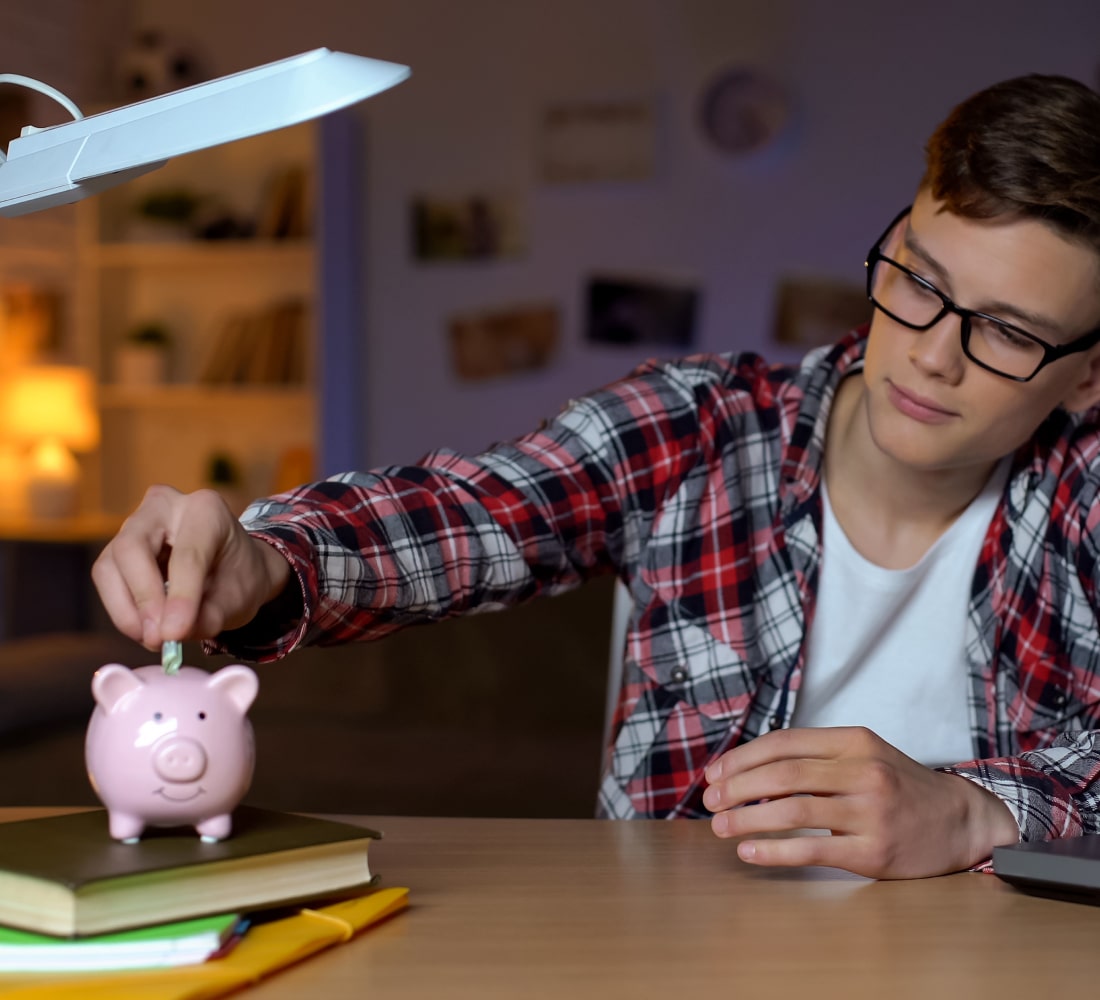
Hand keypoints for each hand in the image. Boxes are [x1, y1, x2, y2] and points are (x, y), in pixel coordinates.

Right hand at [92, 485, 290, 648]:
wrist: (233, 569)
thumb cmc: (238, 578)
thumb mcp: (239, 599)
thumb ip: (211, 615)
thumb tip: (173, 633)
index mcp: (207, 509)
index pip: (187, 554)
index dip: (181, 596)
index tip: (176, 632)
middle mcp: (166, 505)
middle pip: (132, 547)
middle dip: (143, 598)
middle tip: (158, 637)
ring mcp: (136, 523)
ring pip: (109, 566)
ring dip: (127, 610)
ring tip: (154, 638)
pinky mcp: (117, 547)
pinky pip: (107, 579)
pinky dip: (122, 610)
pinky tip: (145, 629)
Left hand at [702, 726, 1018, 878]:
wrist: (961, 819)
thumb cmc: (899, 786)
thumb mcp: (863, 754)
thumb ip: (815, 757)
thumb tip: (748, 770)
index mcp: (854, 741)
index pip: (784, 742)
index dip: (742, 757)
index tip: (714, 773)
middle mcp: (863, 771)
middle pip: (784, 774)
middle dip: (737, 787)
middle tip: (710, 800)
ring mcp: (870, 812)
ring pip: (793, 810)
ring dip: (747, 819)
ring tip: (720, 826)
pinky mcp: (874, 851)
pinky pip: (812, 849)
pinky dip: (774, 851)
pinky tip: (749, 852)